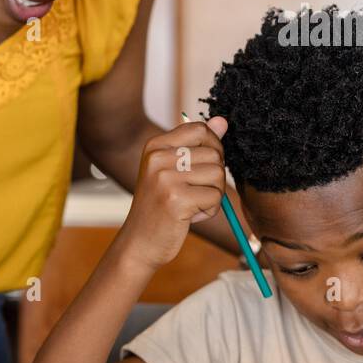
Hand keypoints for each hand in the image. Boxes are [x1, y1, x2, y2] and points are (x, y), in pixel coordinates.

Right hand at [115, 117, 228, 271]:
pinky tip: (189, 216)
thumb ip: (197, 145)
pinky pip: (215, 197)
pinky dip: (209, 210)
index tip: (200, 168)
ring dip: (213, 195)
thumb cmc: (159, 205)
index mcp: (155, 146)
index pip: (200, 130)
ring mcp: (165, 179)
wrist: (139, 242)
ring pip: (218, 175)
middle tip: (193, 193)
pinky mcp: (176, 200)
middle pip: (214, 154)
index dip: (212, 148)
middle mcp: (158, 158)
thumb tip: (222, 121)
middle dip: (214, 177)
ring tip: (191, 204)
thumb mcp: (173, 169)